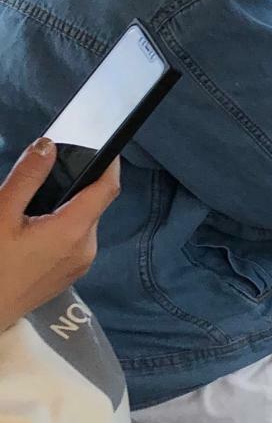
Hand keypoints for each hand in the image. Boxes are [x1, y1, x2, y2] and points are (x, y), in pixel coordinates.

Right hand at [0, 142, 119, 332]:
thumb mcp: (2, 213)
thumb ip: (28, 177)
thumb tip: (49, 146)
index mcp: (73, 231)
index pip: (108, 189)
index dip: (110, 165)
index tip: (106, 147)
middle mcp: (86, 248)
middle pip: (93, 205)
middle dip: (76, 187)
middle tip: (47, 176)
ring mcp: (80, 265)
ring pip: (83, 223)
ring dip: (67, 209)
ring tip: (34, 206)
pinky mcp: (70, 276)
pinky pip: (75, 241)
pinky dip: (62, 228)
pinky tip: (34, 229)